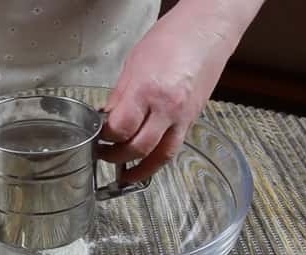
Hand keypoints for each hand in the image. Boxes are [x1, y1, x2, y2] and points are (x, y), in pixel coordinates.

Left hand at [100, 0, 258, 182]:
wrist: (208, 29)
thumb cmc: (172, 38)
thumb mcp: (133, 64)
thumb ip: (119, 96)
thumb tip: (107, 118)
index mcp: (147, 90)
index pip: (121, 128)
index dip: (105, 138)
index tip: (97, 137)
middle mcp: (167, 107)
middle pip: (139, 147)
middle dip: (117, 157)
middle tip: (104, 156)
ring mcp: (183, 115)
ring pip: (162, 155)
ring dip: (142, 170)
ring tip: (126, 175)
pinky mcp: (193, 118)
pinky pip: (175, 146)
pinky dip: (159, 157)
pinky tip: (147, 160)